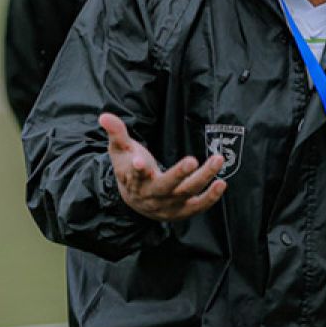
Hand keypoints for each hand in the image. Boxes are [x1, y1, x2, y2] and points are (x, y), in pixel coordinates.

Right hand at [99, 112, 226, 220]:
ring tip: (217, 159)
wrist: (135, 200)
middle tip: (192, 160)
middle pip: (165, 187)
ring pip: (185, 194)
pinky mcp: (181, 211)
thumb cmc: (129, 168)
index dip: (137, 169)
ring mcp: (167, 205)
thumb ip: (116, 133)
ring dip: (202, 179)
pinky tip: (221, 183)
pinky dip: (210, 198)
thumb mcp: (120, 150)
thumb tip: (104, 116)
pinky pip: (197, 206)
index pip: (133, 175)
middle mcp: (151, 195)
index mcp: (133, 180)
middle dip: (178, 174)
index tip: (140, 161)